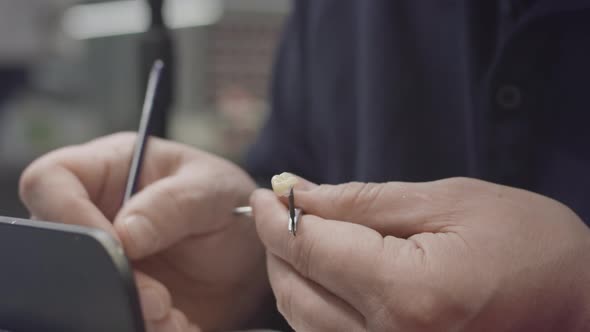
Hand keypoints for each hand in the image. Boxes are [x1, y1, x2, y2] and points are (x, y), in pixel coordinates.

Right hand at [20, 133, 269, 331]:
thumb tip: (123, 235)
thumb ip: (172, 204)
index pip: (51, 179)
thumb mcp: (212, 191)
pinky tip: (177, 324)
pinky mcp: (117, 294)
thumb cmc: (229, 204)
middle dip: (105, 277)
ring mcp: (103, 258)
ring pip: (79, 289)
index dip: (66, 212)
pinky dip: (142, 327)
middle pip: (57, 242)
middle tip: (158, 298)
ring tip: (173, 315)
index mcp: (108, 169)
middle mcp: (94, 212)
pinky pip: (108, 314)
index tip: (115, 246)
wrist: (248, 256)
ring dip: (125, 310)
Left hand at [252, 177, 589, 330]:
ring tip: (304, 236)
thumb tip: (299, 193)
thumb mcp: (448, 202)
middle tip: (281, 209)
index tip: (264, 193)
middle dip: (277, 245)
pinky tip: (328, 274)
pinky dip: (314, 304)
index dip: (274, 217)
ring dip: (291, 275)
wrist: (579, 305)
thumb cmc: (529, 246)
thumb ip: (364, 201)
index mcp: (407, 293)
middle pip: (294, 290)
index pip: (309, 249)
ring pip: (302, 321)